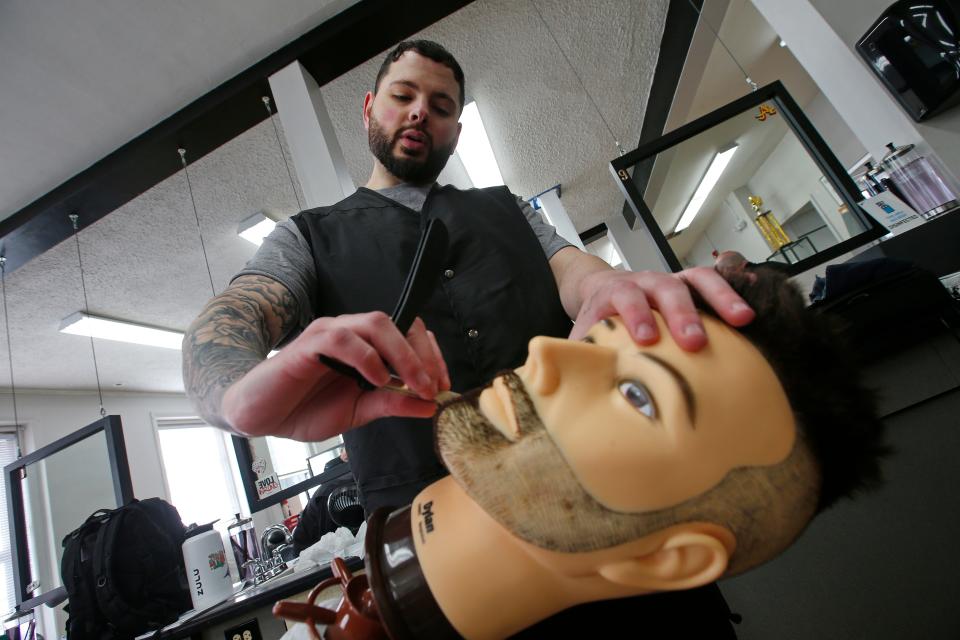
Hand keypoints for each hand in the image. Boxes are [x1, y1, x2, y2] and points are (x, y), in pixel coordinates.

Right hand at [222, 312, 449, 441]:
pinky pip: (342, 339)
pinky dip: (366, 357)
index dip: (431, 355)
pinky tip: (377, 380)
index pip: (408, 333)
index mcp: (366, 347)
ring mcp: (329, 335)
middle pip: (398, 324)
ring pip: (376, 324)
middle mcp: (351, 333)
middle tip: (434, 386)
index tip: (444, 385)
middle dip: (423, 355)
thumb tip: (431, 405)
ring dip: (402, 354)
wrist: (258, 415)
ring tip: (414, 384)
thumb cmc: (303, 409)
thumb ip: (392, 405)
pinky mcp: (308, 344)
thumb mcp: (359, 412)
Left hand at [569, 268, 754, 349]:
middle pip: (666, 289)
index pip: (626, 296)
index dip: (636, 314)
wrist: (600, 291)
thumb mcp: (582, 335)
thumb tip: (570, 385)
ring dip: (720, 298)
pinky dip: (732, 294)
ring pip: (697, 280)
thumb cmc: (595, 321)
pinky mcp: (690, 287)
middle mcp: (647, 282)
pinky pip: (713, 283)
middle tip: (694, 340)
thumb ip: (580, 356)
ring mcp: (671, 282)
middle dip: (681, 313)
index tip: (645, 338)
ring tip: (742, 320)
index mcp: (616, 292)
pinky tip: (749, 314)